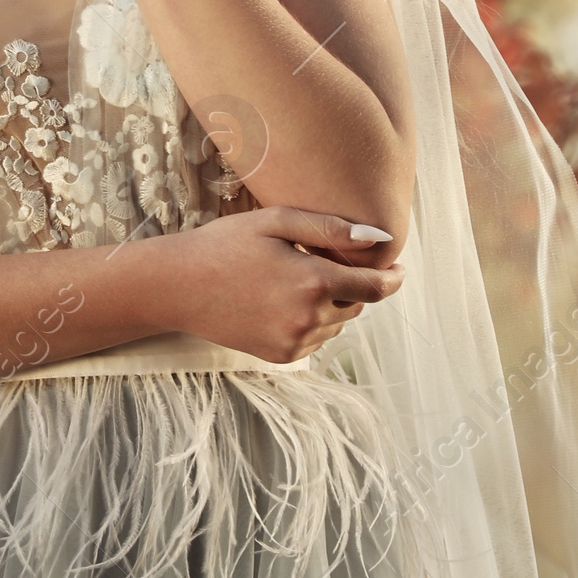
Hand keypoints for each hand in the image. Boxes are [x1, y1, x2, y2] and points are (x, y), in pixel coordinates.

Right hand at [167, 207, 404, 363]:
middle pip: (356, 305)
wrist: (178, 286)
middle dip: (351, 286)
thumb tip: (379, 241)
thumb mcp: (276, 222)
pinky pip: (314, 340)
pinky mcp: (280, 356)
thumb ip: (331, 229)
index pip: (376, 287)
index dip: (392, 279)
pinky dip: (310, 322)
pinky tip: (281, 301)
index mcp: (314, 282)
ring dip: (330, 305)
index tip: (398, 270)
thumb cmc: (225, 245)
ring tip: (295, 280)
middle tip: (322, 263)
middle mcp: (310, 319)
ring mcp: (294, 342)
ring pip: (336, 325)